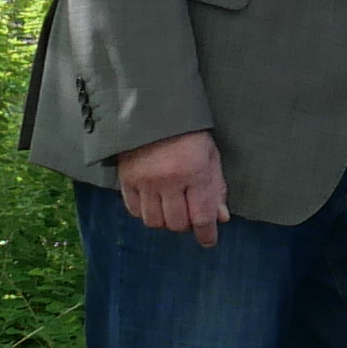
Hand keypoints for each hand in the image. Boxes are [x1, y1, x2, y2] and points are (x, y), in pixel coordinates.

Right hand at [115, 130, 229, 243]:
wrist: (152, 107)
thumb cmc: (188, 130)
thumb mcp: (210, 155)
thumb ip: (216, 187)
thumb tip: (221, 217)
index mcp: (194, 172)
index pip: (202, 216)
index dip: (207, 234)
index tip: (208, 240)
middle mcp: (168, 180)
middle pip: (177, 223)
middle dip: (186, 224)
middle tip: (189, 214)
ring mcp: (144, 180)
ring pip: (154, 221)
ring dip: (165, 220)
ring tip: (170, 207)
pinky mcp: (126, 178)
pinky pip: (134, 210)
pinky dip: (145, 212)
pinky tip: (153, 202)